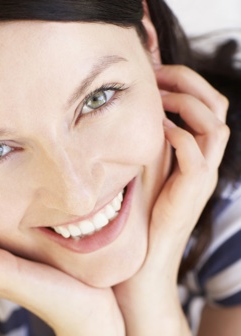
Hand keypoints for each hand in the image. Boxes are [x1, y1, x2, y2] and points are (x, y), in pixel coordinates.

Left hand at [113, 65, 228, 335]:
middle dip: (189, 82)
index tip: (154, 72)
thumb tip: (119, 117)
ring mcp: (200, 177)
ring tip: (156, 98)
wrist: (140, 264)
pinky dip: (177, 135)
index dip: (184, 82)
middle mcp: (201, 162)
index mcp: (191, 155)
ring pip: (215, 123)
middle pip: (216, 105)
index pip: (204, 104)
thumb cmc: (134, 219)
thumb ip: (139, 147)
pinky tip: (154, 131)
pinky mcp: (191, 192)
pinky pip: (196, 153)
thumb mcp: (138, 174)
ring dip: (185, 103)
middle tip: (159, 74)